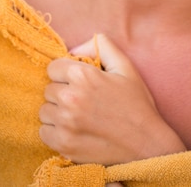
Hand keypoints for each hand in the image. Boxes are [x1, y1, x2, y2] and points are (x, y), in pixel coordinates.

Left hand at [39, 33, 185, 164]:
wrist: (147, 144)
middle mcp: (70, 98)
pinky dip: (55, 131)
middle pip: (49, 89)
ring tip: (78, 116)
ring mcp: (65, 123)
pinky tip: (74, 130)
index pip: (53, 68)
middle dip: (62, 91)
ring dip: (57, 112)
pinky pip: (44, 132)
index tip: (78, 82)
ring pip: (45, 110)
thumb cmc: (137, 104)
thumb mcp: (125, 66)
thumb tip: (74, 49)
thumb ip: (100, 45)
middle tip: (82, 100)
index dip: (66, 73)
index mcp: (83, 75)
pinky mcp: (63, 145)